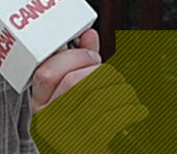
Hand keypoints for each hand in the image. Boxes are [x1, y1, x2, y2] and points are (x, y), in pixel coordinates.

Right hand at [30, 29, 148, 150]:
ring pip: (96, 99)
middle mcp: (48, 120)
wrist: (84, 152)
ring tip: (127, 93)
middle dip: (100, 71)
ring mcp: (65, 135)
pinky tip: (135, 110)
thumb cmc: (82, 121)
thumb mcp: (73, 93)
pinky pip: (111, 121)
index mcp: (40, 103)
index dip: (74, 58)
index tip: (92, 56)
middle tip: (111, 74)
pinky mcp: (86, 146)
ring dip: (120, 90)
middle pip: (73, 82)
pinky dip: (130, 110)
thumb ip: (78, 63)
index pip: (46, 73)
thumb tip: (88, 35)